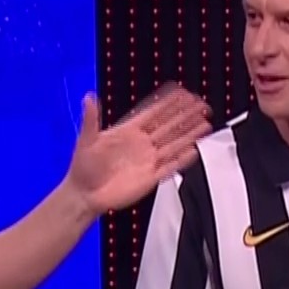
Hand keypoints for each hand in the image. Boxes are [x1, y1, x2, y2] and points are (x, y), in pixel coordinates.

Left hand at [63, 84, 210, 214]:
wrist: (84, 195)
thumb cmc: (83, 169)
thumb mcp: (86, 140)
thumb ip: (91, 119)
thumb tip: (88, 97)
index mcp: (127, 132)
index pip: (153, 113)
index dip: (168, 103)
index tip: (181, 93)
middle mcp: (141, 145)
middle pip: (169, 126)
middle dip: (186, 115)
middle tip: (200, 104)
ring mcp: (147, 161)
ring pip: (174, 144)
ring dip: (189, 134)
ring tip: (205, 124)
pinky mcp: (150, 178)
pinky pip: (170, 167)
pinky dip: (183, 159)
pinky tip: (194, 150)